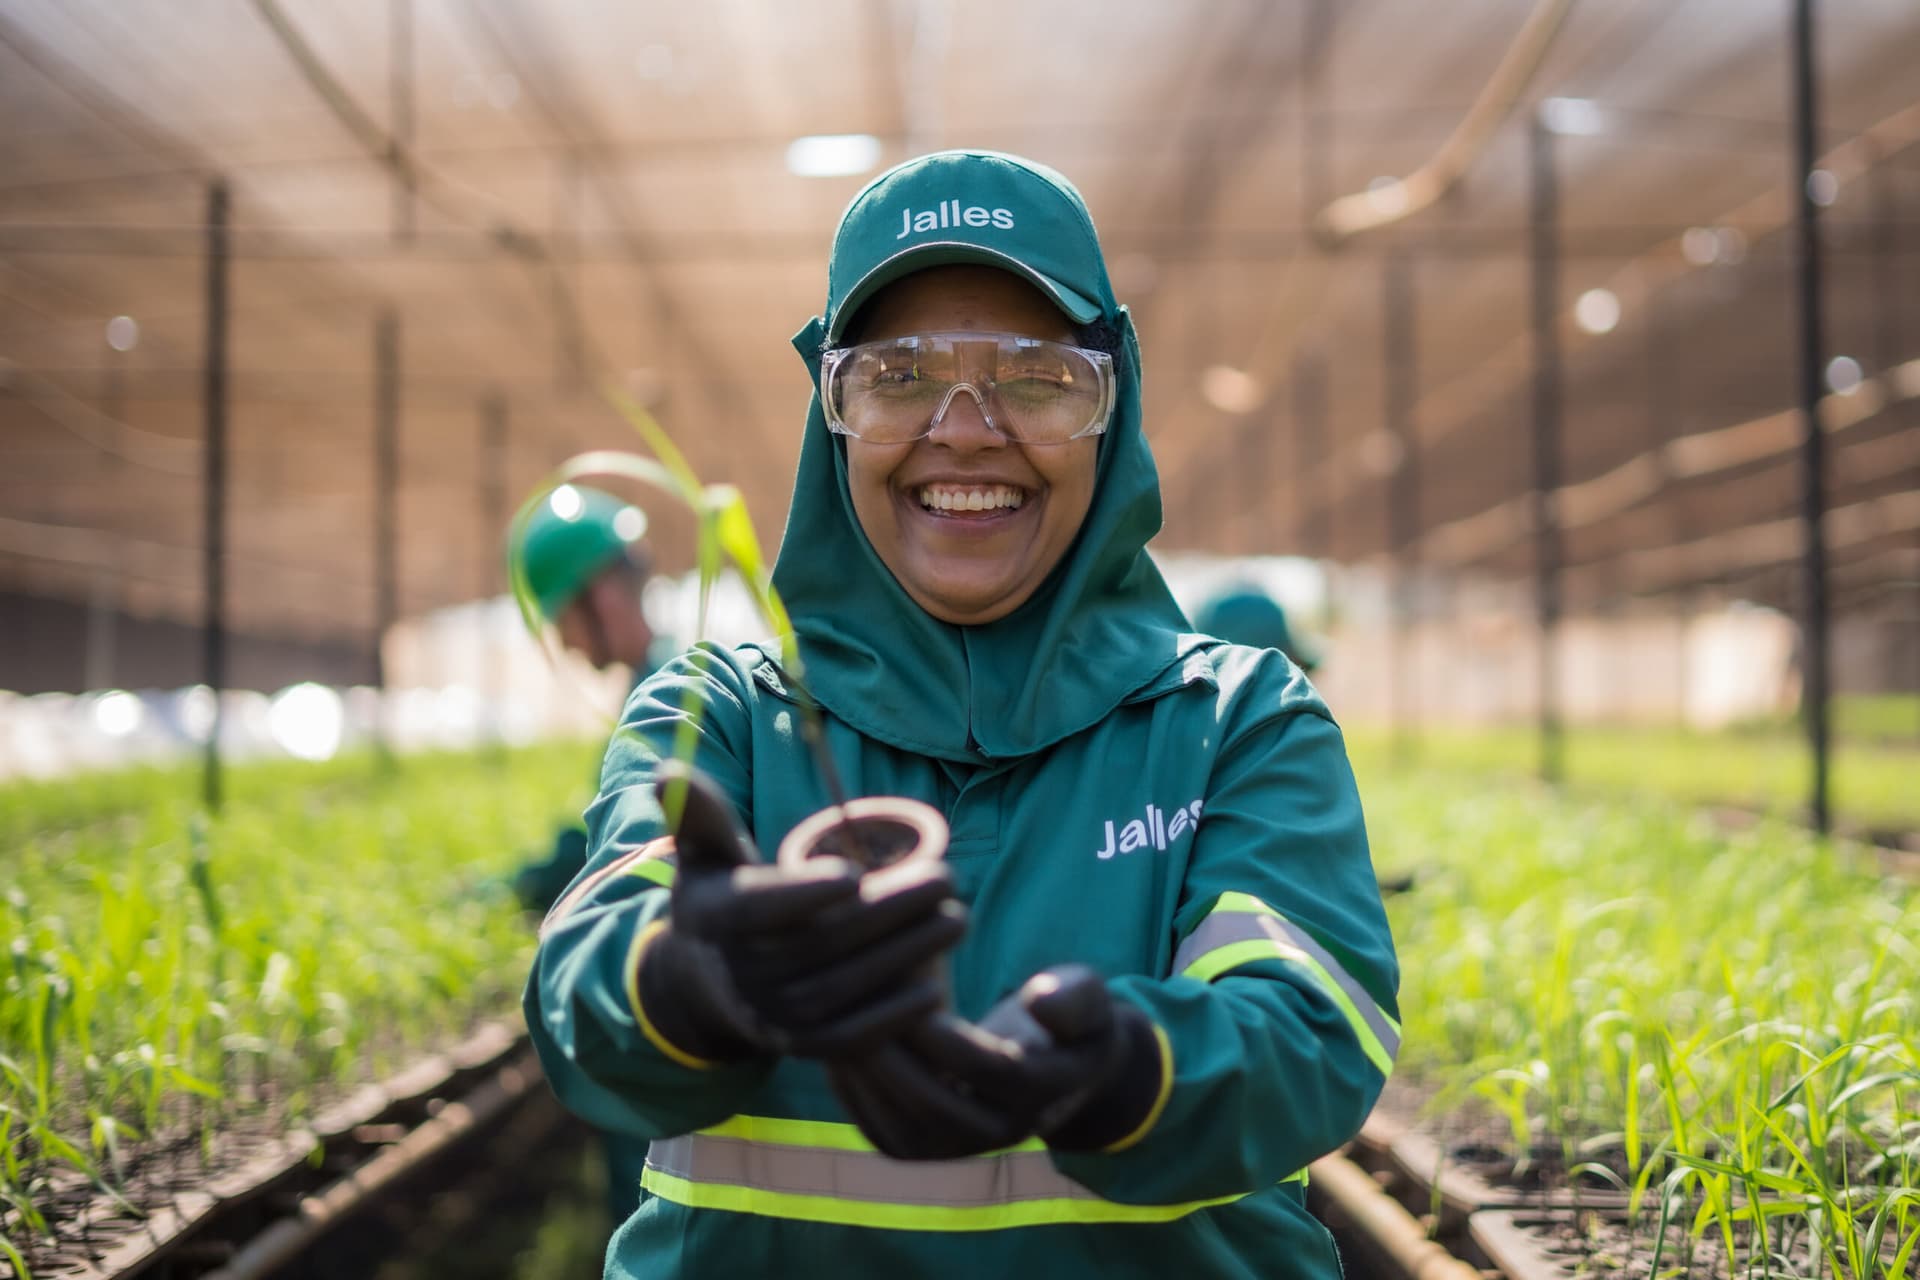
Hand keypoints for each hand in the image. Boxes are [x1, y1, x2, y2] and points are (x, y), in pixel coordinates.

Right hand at [636, 764, 967, 1063]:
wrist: (711, 982)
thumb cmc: (724, 897)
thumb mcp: (706, 854)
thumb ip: (700, 813)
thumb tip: (671, 770)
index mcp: (715, 918)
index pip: (759, 908)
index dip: (804, 894)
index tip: (854, 872)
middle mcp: (740, 973)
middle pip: (821, 945)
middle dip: (890, 912)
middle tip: (946, 878)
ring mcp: (772, 1016)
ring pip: (845, 990)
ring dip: (906, 957)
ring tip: (956, 917)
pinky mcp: (803, 1047)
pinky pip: (850, 1038)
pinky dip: (892, 1018)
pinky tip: (935, 986)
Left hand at [828, 965, 1165, 1159]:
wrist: (1050, 1066)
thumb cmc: (1066, 1016)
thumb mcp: (1086, 997)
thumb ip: (1073, 997)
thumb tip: (1043, 1003)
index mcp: (1044, 1093)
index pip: (990, 1071)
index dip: (951, 1036)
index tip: (917, 993)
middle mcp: (1002, 1133)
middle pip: (937, 1105)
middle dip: (896, 1056)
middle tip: (860, 1006)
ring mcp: (959, 1150)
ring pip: (902, 1126)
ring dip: (867, 1076)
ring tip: (840, 1021)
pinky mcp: (924, 1150)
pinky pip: (882, 1130)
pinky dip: (854, 1092)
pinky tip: (836, 1046)